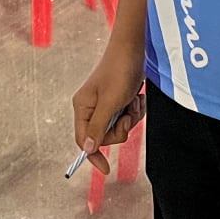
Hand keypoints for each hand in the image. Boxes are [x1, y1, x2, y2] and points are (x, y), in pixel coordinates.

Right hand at [71, 44, 144, 176]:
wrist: (133, 49)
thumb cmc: (119, 72)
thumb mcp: (110, 103)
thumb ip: (98, 127)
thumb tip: (88, 149)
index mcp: (82, 107)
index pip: (84, 140)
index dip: (94, 156)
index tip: (106, 169)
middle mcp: (91, 107)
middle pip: (105, 136)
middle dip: (121, 128)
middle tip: (127, 114)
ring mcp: (105, 104)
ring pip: (119, 127)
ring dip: (131, 117)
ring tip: (133, 100)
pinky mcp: (118, 100)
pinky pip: (128, 117)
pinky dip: (135, 110)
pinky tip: (137, 97)